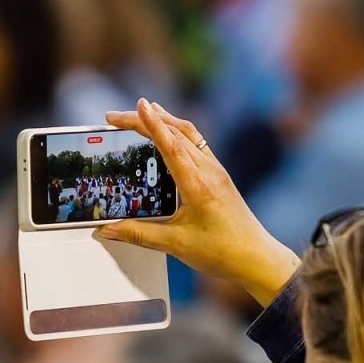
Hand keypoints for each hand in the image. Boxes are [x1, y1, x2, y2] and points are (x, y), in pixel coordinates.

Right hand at [96, 100, 299, 305]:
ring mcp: (215, 170)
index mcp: (197, 184)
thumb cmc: (222, 251)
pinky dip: (177, 132)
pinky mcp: (218, 175)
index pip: (172, 145)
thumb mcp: (174, 244)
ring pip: (188, 133)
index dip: (152, 124)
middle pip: (175, 133)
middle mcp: (208, 171)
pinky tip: (168, 133)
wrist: (256, 257)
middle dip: (145, 119)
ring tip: (142, 111)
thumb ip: (138, 234)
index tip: (138, 105)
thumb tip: (107, 230)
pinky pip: (196, 143)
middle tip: (115, 117)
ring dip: (163, 120)